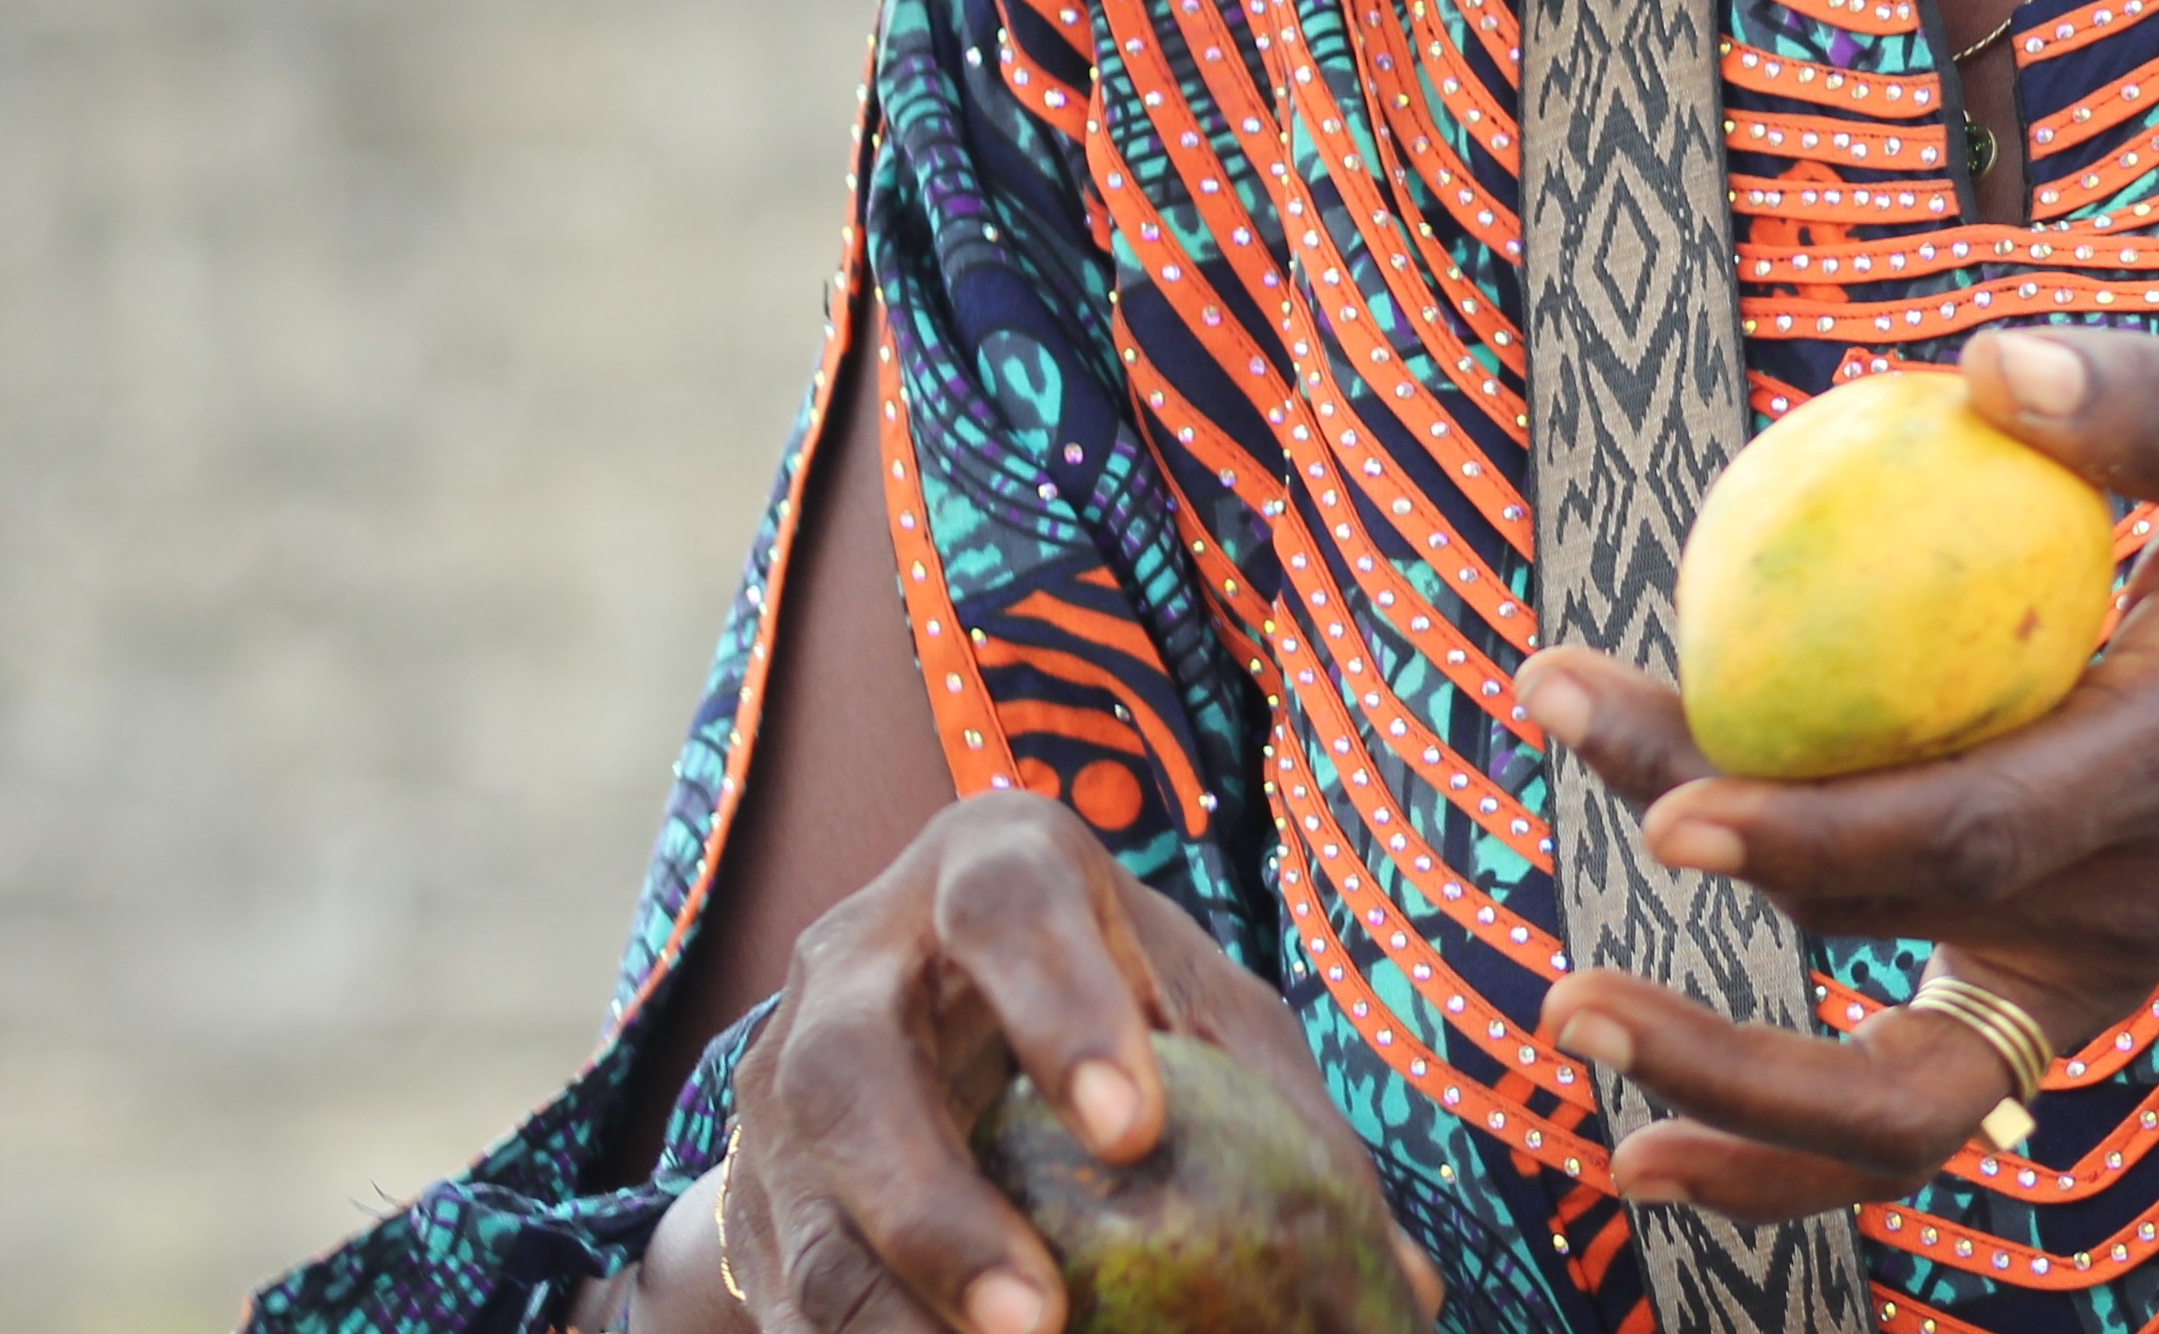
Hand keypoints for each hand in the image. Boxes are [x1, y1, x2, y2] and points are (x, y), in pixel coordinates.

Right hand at [625, 788, 1443, 1333]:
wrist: (930, 1034)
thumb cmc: (1114, 1014)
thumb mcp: (1201, 1023)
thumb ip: (1288, 1127)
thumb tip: (1404, 1290)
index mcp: (982, 870)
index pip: (1004, 907)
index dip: (1059, 1008)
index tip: (1135, 1131)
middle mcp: (854, 960)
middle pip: (850, 1069)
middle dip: (936, 1203)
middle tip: (1042, 1319)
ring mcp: (778, 1084)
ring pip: (805, 1211)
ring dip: (894, 1314)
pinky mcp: (755, 1202)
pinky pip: (793, 1304)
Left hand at [1515, 327, 2158, 1221]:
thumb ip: (2157, 404)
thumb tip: (1986, 368)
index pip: (1975, 830)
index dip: (1819, 833)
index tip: (1671, 804)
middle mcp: (2123, 906)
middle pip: (1884, 918)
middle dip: (1711, 872)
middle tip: (1558, 741)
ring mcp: (2083, 972)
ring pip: (1886, 1054)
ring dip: (1724, 1057)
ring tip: (1571, 1002)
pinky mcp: (2044, 994)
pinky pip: (1902, 1101)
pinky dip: (1778, 1143)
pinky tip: (1643, 1148)